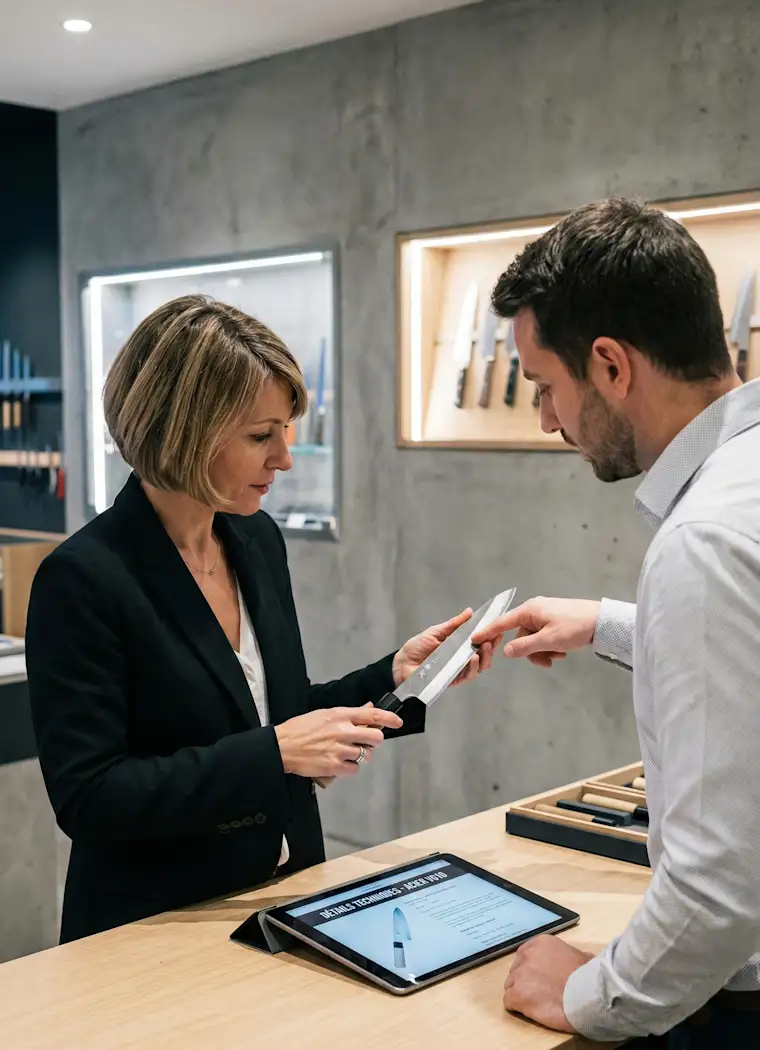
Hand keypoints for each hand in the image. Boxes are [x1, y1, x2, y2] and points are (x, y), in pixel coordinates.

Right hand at [274, 704, 401, 778]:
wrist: (282, 746)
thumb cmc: (301, 729)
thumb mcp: (325, 714)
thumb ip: (349, 714)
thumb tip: (368, 708)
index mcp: (340, 715)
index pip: (372, 715)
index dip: (389, 718)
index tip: (398, 722)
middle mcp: (342, 731)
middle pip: (375, 737)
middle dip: (374, 740)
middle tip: (366, 742)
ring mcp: (339, 750)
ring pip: (366, 754)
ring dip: (359, 755)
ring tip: (344, 752)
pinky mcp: (334, 766)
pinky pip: (355, 769)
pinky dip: (350, 767)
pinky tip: (339, 762)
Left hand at [392, 608, 500, 687]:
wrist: (402, 663)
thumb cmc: (418, 647)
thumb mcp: (436, 631)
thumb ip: (454, 624)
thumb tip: (470, 612)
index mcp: (460, 646)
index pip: (480, 642)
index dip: (491, 636)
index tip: (498, 627)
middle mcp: (462, 659)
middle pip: (485, 655)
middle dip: (492, 646)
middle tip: (493, 637)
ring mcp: (458, 670)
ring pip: (479, 667)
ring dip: (485, 657)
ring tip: (485, 646)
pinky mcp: (452, 680)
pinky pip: (467, 676)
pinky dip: (472, 667)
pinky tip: (473, 659)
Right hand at [471, 597, 600, 667]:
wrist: (603, 621)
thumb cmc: (575, 627)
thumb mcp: (549, 640)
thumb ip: (525, 646)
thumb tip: (506, 651)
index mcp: (530, 610)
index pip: (502, 622)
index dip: (488, 631)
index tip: (474, 639)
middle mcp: (535, 610)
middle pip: (520, 636)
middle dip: (531, 652)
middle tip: (547, 662)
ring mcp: (545, 615)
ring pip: (533, 639)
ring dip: (543, 651)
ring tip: (559, 656)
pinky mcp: (555, 621)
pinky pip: (544, 637)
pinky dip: (550, 647)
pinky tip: (563, 651)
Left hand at [503, 935, 591, 1031]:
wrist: (586, 993)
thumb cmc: (587, 976)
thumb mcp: (581, 956)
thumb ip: (572, 955)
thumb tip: (583, 958)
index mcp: (540, 943)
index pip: (524, 955)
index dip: (530, 968)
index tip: (539, 978)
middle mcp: (526, 956)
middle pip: (516, 970)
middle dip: (524, 981)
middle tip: (538, 992)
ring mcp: (520, 976)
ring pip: (510, 985)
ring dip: (520, 994)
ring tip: (535, 1003)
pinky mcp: (517, 995)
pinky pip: (509, 1001)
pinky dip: (516, 1006)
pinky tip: (529, 1010)